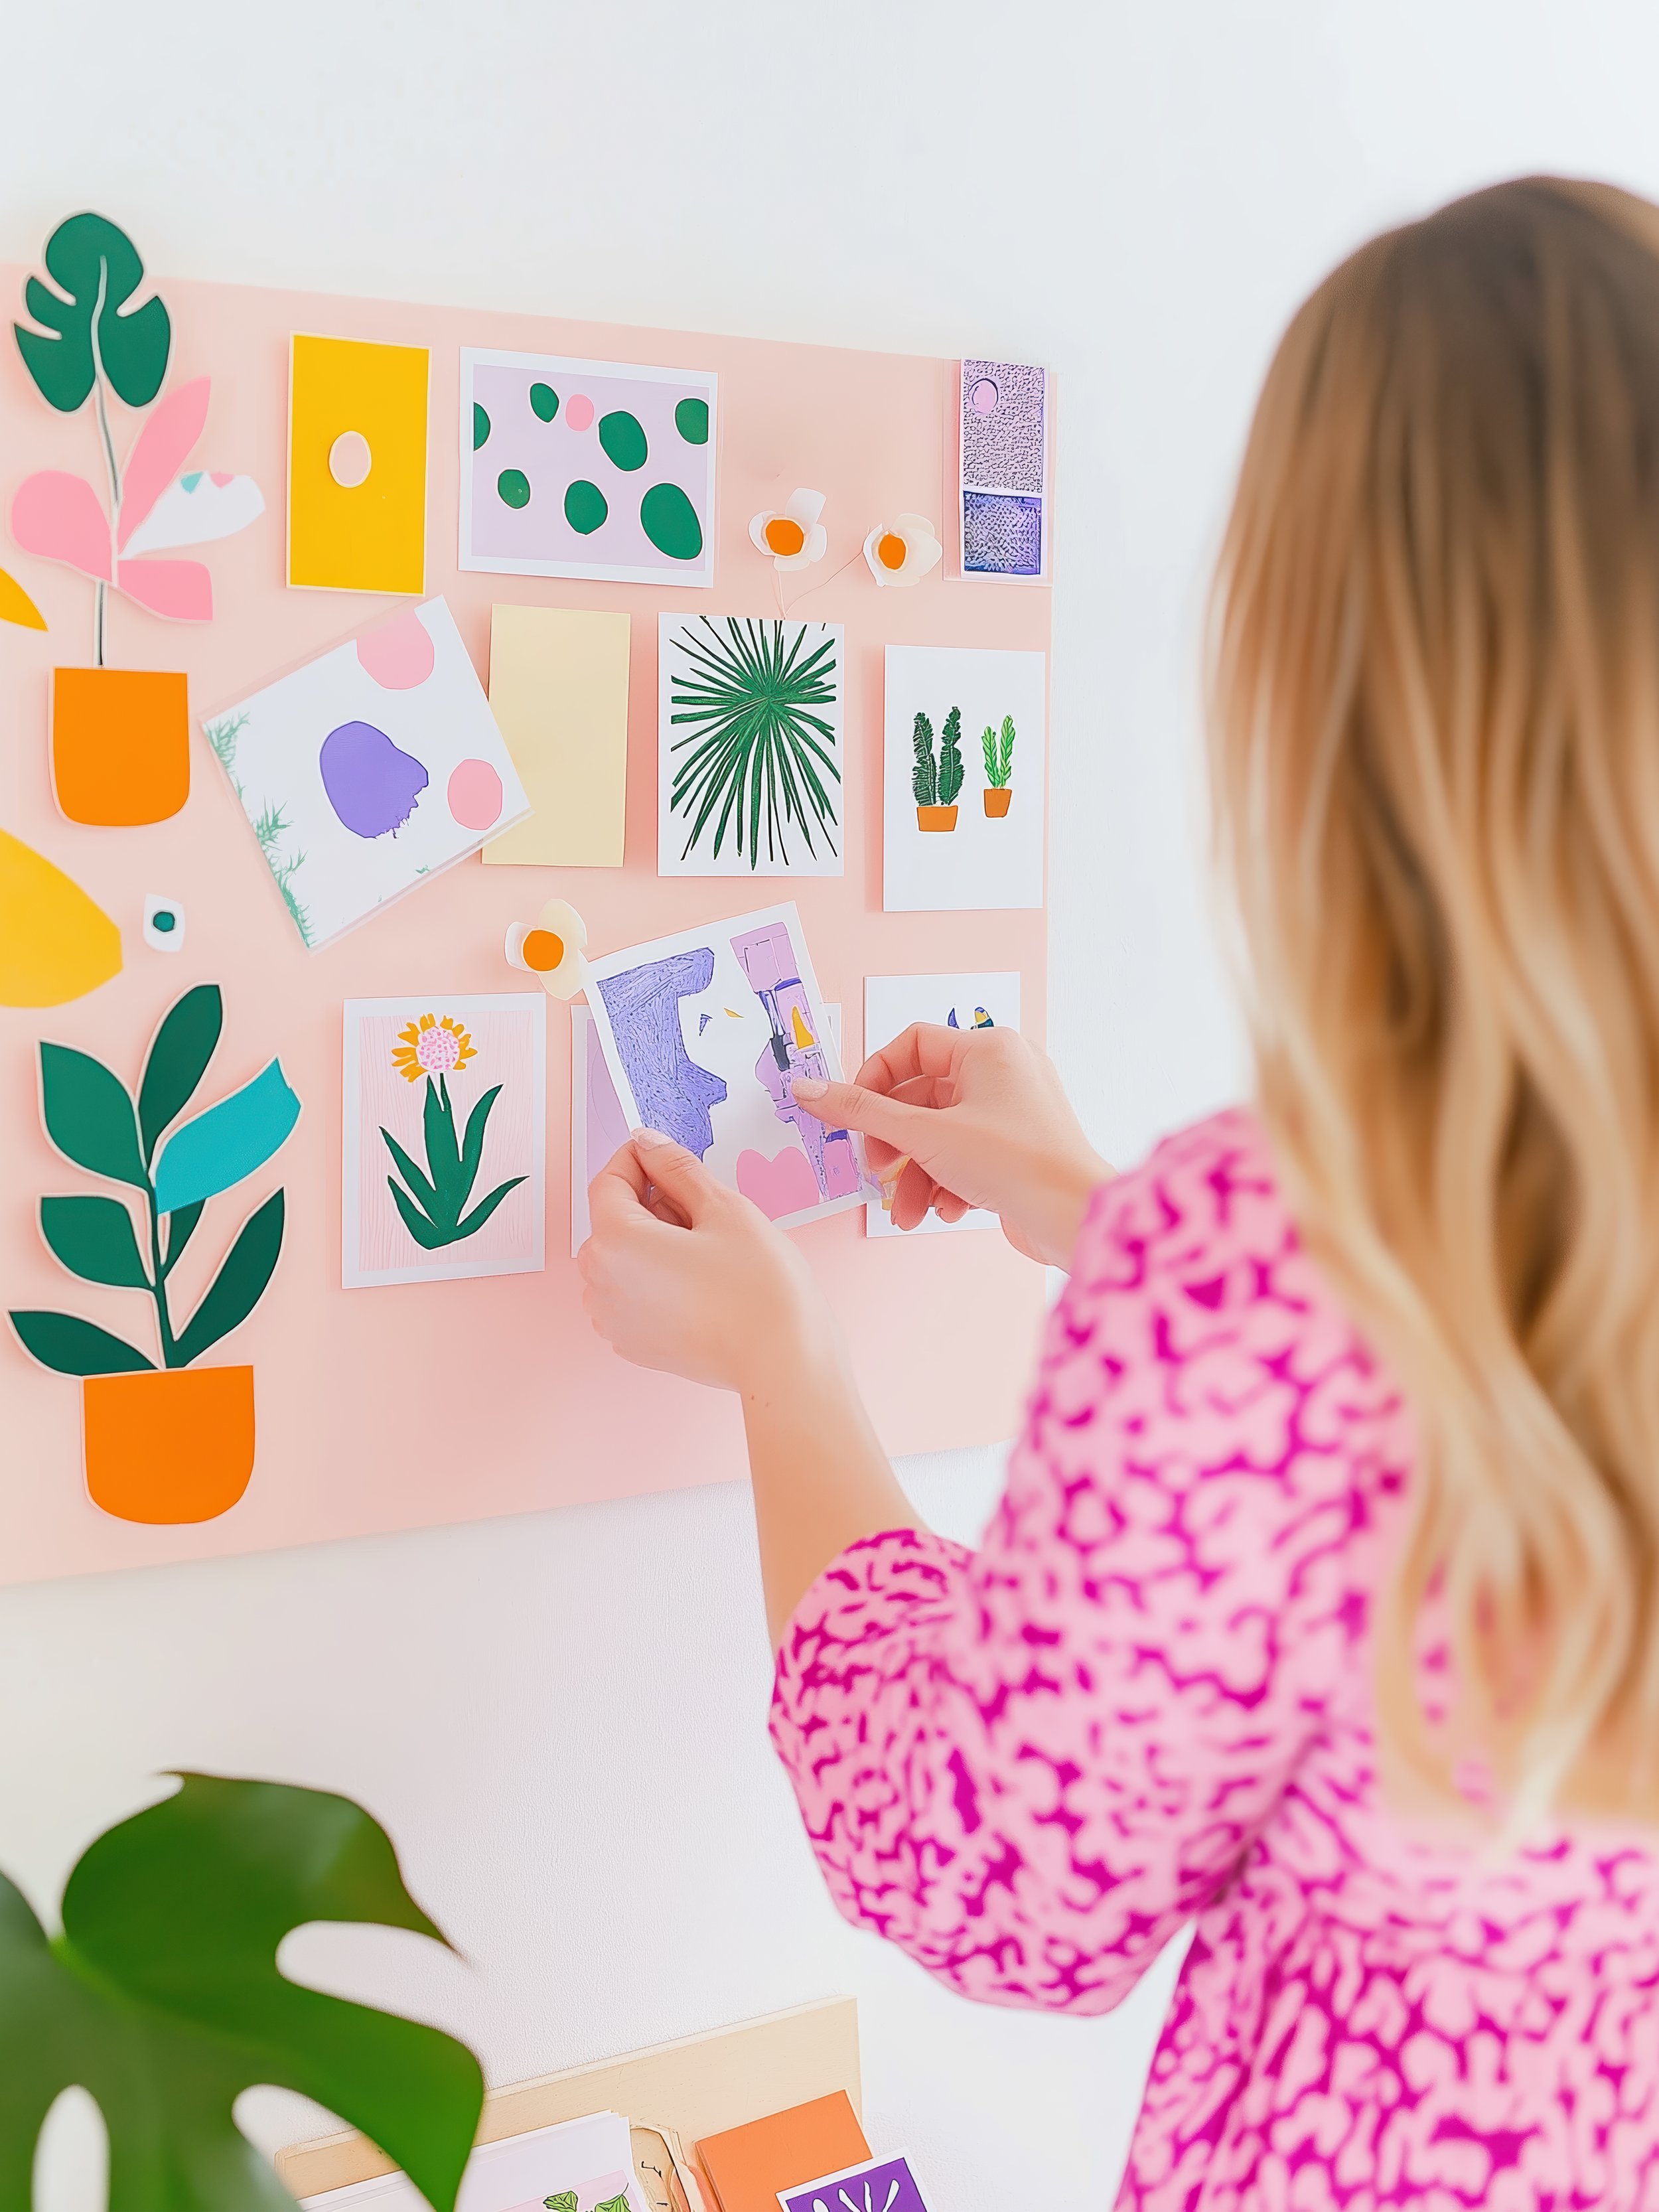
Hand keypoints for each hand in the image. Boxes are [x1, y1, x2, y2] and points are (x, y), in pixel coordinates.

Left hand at [579, 1128, 830, 1390]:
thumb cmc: (759, 1286)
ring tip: (707, 1251)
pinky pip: (630, 1292)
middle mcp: (599, 1283)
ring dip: (653, 1242)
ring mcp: (612, 1319)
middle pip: (613, 1220)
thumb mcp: (723, 1207)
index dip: (639, 1159)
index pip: (609, 1181)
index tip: (669, 1156)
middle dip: (651, 1204)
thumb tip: (647, 1142)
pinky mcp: (631, 1343)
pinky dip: (655, 1277)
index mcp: (615, 1242)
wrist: (782, 1361)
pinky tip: (700, 1282)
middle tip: (706, 1211)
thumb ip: (676, 1168)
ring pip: (622, 1257)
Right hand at [791, 1026, 1109, 1266]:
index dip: (874, 1078)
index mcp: (988, 1049)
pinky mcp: (1017, 1151)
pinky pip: (964, 1157)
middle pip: (921, 1097)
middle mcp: (1004, 1072)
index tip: (852, 1114)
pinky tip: (945, 1210)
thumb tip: (808, 1092)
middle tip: (876, 1168)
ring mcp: (1013, 1113)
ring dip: (915, 1174)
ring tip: (907, 1211)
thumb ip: (861, 1112)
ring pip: (940, 1135)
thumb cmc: (1017, 1164)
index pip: (912, 1045)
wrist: (1075, 1219)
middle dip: (894, 1142)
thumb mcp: (925, 1135)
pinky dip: (946, 1183)